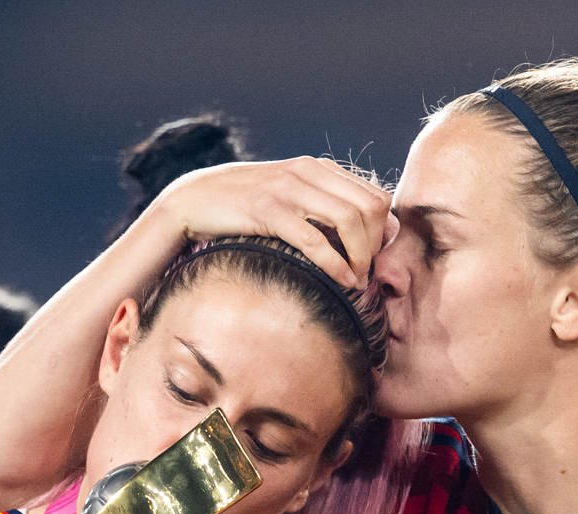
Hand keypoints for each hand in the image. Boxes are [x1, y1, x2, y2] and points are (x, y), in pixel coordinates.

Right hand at [148, 157, 395, 289]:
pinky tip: (342, 281)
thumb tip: (362, 234)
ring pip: (350, 220)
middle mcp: (309, 172)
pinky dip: (336, 264)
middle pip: (371, 207)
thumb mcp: (288, 197)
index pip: (375, 195)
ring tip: (356, 280)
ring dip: (361, 256)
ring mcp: (289, 189)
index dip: (383, 231)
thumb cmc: (244, 207)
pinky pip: (315, 239)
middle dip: (375, 245)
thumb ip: (321, 206)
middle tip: (366, 272)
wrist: (194, 199)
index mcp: (319, 168)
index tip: (373, 258)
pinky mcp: (269, 210)